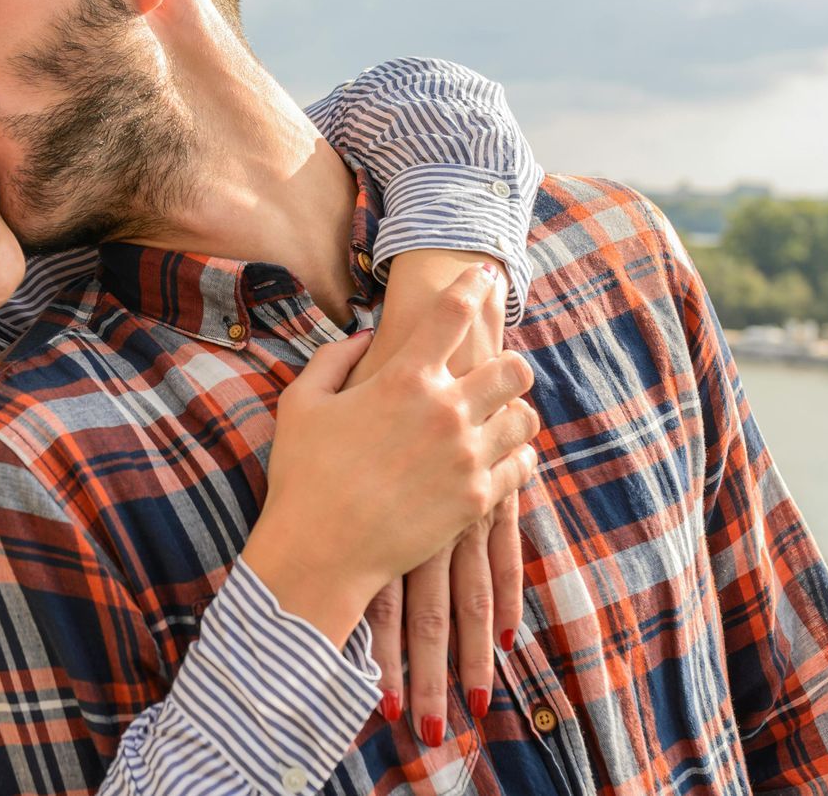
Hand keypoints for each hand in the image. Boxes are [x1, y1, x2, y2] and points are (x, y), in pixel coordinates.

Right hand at [241, 265, 538, 649]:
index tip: (484, 276)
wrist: (320, 551)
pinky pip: (523, 464)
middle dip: (508, 363)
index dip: (474, 287)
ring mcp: (467, 457)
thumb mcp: (302, 403)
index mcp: (404, 378)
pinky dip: (515, 455)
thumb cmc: (303, 474)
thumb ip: (334, 359)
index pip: (454, 314)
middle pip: (514, 367)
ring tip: (496, 417)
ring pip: (525, 417)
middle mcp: (446, 410)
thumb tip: (366, 337)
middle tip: (494, 371)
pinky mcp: (478, 499)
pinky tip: (498, 456)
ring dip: (513, 411)